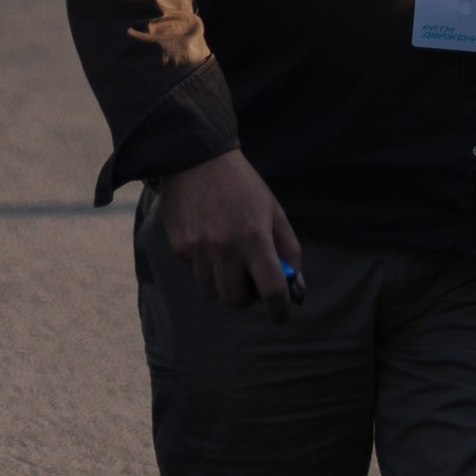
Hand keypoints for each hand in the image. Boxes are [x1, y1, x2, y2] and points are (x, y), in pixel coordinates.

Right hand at [161, 148, 303, 323]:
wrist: (198, 159)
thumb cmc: (243, 187)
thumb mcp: (274, 212)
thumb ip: (288, 251)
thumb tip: (296, 289)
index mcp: (255, 236)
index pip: (272, 289)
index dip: (280, 310)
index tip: (280, 317)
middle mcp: (225, 246)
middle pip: (236, 300)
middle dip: (247, 298)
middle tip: (251, 282)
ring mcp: (198, 248)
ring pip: (213, 291)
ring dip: (225, 284)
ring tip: (229, 259)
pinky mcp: (179, 247)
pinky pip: (196, 274)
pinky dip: (207, 268)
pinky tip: (210, 242)